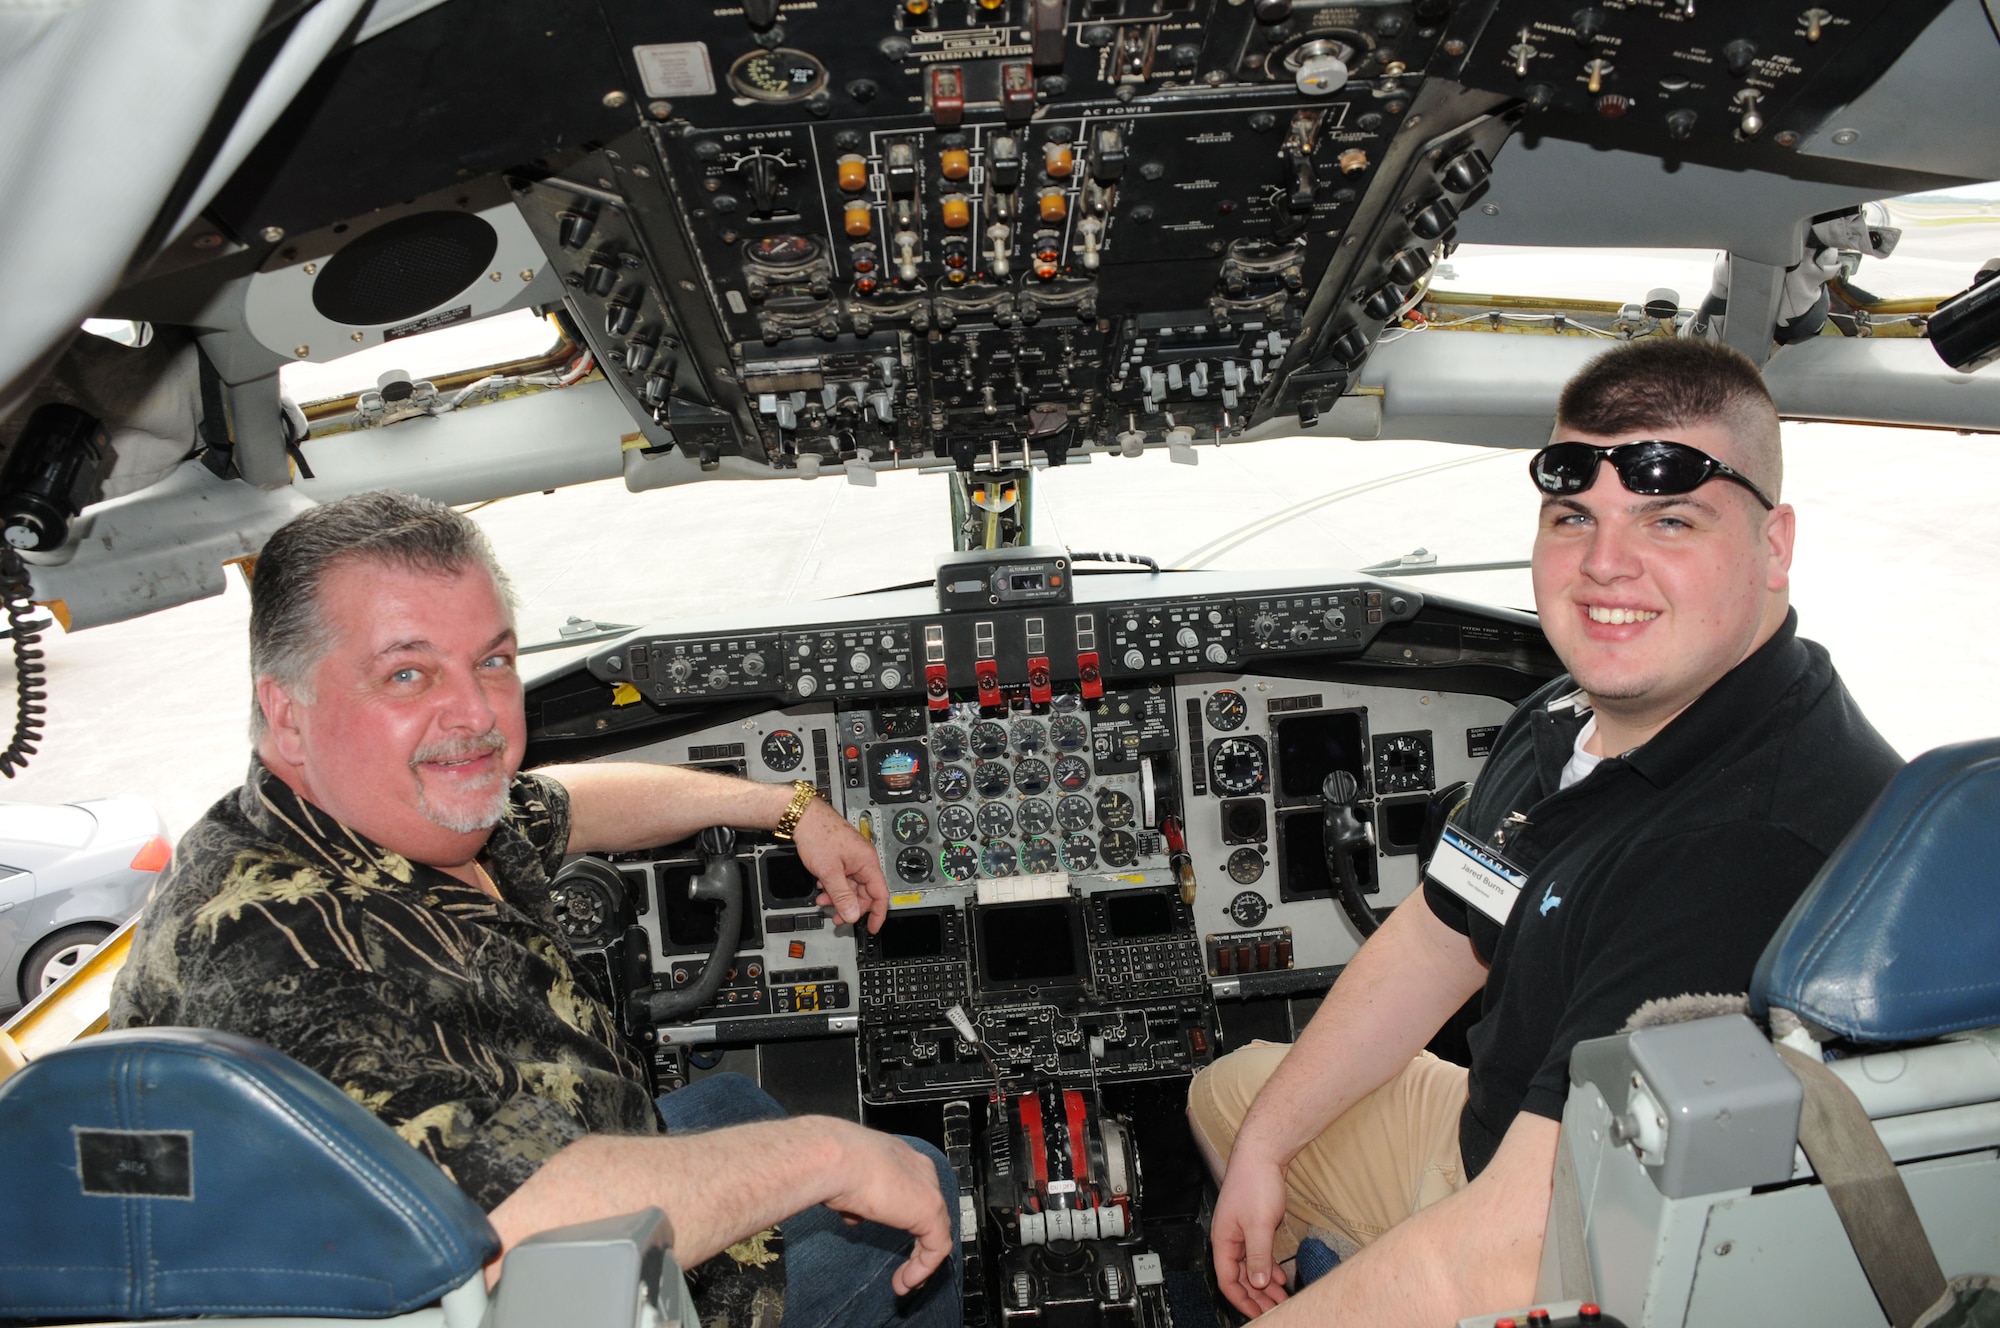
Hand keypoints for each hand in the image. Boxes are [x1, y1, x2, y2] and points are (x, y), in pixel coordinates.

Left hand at [793, 799, 889, 931]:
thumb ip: (842, 895)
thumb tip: (852, 914)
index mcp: (867, 862)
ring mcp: (853, 857)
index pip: (880, 894)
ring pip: (852, 885)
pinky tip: (822, 887)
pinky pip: (844, 877)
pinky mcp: (843, 856)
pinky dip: (834, 885)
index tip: (871, 928)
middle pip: (865, 892)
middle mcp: (864, 859)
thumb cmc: (818, 834)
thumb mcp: (829, 872)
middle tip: (837, 917)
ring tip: (823, 901)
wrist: (803, 816)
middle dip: (850, 906)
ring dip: (838, 896)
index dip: (877, 914)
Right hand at [818, 1121, 955, 1294]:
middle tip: (906, 1269)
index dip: (905, 1218)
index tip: (892, 1240)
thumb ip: (858, 1201)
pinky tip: (905, 1281)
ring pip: (936, 1231)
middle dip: (920, 1244)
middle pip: (929, 1212)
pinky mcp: (930, 1210)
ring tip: (904, 1282)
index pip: (913, 1192)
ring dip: (921, 1262)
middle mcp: (918, 1169)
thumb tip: (855, 1215)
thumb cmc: (833, 1163)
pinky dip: (923, 1268)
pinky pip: (936, 1247)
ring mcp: (928, 1189)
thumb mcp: (848, 1185)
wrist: (835, 1158)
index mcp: (899, 1158)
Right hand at [1211, 1148, 1292, 1316]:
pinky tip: (1277, 1276)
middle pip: (1239, 1276)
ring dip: (1263, 1283)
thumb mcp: (1259, 1225)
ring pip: (1250, 1266)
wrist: (1262, 1154)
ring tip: (1279, 1298)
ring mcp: (1241, 1231)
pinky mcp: (1253, 1225)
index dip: (1242, 1300)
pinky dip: (1267, 1267)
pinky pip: (1258, 1254)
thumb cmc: (1254, 1183)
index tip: (1258, 1314)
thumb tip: (1257, 1282)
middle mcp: (1229, 1238)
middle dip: (1255, 1296)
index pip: (1228, 1280)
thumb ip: (1258, 1255)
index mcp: (1223, 1239)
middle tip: (1274, 1309)